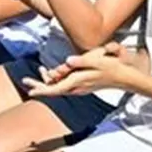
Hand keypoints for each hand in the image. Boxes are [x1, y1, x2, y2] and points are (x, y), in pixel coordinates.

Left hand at [21, 42, 145, 96]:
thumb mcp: (99, 61)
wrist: (126, 77)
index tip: (29, 90)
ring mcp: (81, 87)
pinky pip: (65, 84)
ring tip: (37, 75)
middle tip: (25, 82)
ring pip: (59, 87)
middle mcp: (77, 87)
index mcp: (78, 82)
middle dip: (39, 86)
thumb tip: (66, 61)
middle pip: (54, 89)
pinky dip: (56, 80)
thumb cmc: (113, 68)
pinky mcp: (84, 84)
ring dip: (47, 82)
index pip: (56, 89)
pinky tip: (53, 74)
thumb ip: (82, 61)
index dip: (42, 89)